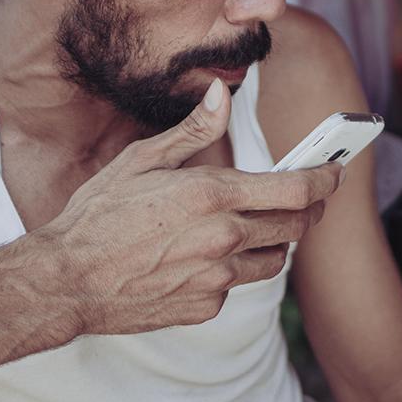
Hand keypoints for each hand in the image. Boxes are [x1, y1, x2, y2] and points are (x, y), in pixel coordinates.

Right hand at [37, 78, 343, 336]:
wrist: (66, 280)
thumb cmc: (98, 215)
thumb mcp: (140, 161)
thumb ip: (191, 131)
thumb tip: (221, 95)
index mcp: (211, 195)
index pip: (296, 189)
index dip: (324, 179)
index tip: (334, 172)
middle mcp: (222, 238)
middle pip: (295, 226)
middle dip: (308, 210)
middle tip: (305, 199)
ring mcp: (216, 277)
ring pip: (274, 261)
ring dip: (275, 242)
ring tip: (256, 227)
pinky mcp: (205, 306)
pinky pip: (236, 285)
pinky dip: (232, 270)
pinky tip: (205, 258)